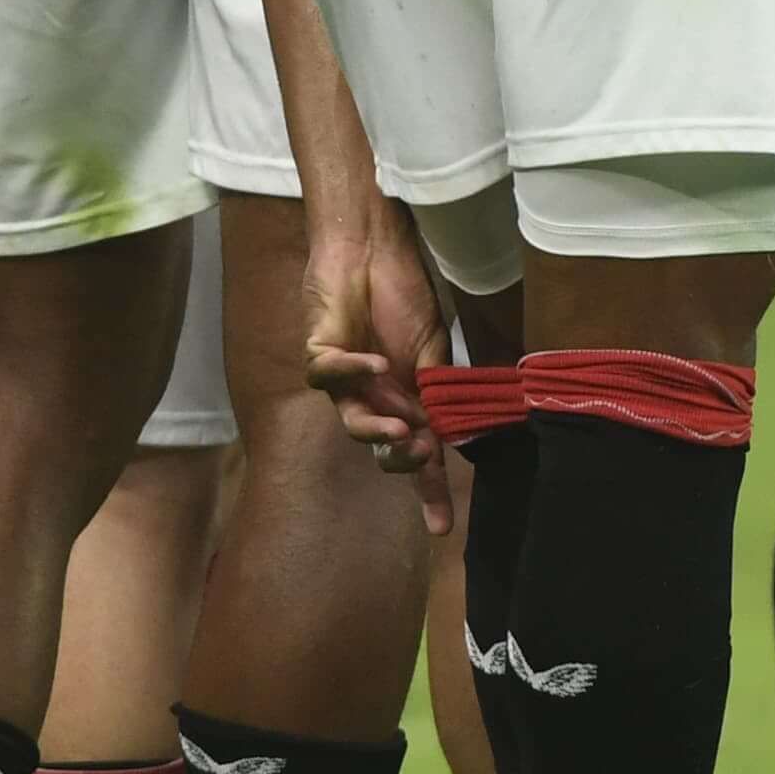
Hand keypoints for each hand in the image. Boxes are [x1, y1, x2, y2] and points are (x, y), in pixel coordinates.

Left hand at [302, 196, 453, 529]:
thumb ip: (438, 389)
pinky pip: (327, 374)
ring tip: (399, 427)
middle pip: (380, 446)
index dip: (428, 492)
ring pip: (350, 420)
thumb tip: (455, 432)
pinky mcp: (319, 351)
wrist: (371, 244)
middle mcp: (372, 397)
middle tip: (420, 451)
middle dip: (401, 457)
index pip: (418, 453)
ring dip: (374, 428)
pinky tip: (375, 365)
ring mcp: (344, 378)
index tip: (442, 529)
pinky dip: (352, 372)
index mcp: (403, 398)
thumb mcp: (432, 348)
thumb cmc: (404, 291)